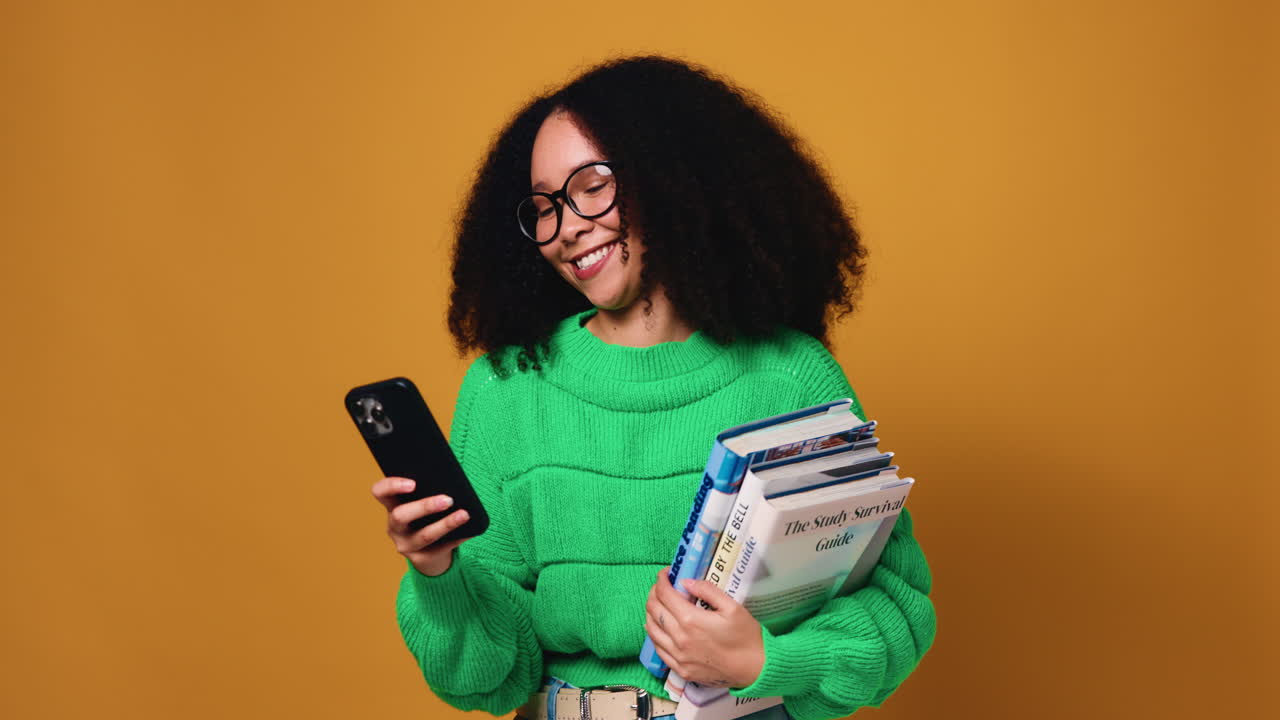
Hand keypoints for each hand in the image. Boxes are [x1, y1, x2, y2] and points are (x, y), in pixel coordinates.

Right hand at [371, 476, 471, 576]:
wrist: (430, 552)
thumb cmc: (428, 518)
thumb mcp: (423, 504)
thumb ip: (430, 491)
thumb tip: (453, 480)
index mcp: (392, 506)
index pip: (380, 492)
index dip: (391, 486)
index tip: (413, 483)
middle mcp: (394, 527)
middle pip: (400, 516)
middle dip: (425, 507)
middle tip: (448, 500)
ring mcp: (405, 545)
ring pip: (424, 535)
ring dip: (446, 524)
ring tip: (464, 514)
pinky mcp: (420, 559)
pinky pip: (441, 548)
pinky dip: (457, 537)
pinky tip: (470, 530)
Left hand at [644, 567, 765, 688]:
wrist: (755, 669)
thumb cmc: (746, 637)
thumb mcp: (732, 607)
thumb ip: (707, 590)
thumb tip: (686, 582)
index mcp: (691, 620)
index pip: (665, 594)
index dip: (661, 580)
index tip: (666, 574)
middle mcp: (679, 638)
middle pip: (654, 609)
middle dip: (654, 593)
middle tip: (661, 586)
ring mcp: (678, 656)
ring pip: (651, 629)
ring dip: (650, 612)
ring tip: (657, 603)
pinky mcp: (681, 669)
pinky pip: (658, 649)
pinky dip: (654, 634)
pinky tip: (658, 627)